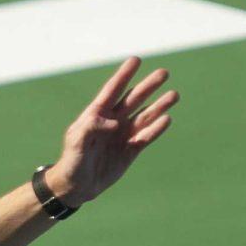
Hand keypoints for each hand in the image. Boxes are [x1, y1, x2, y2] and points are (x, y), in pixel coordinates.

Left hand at [42, 57, 176, 208]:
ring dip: (159, 105)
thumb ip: (90, 127)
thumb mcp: (76, 142)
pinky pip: (146, 136)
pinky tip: (167, 119)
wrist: (77, 186)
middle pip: (134, 99)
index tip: (136, 60)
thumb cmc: (72, 161)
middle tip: (164, 73)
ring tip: (174, 94)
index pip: (113, 90)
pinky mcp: (131, 149)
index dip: (124, 75)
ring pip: (144, 116)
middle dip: (148, 86)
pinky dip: (156, 128)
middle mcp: (113, 121)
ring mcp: (123, 134)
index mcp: (97, 114)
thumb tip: (113, 122)